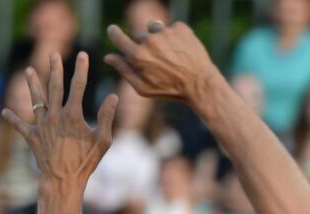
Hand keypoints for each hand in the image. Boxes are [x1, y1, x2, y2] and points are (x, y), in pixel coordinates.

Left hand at [3, 52, 116, 191]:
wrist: (63, 180)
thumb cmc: (86, 162)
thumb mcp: (103, 141)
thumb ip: (107, 117)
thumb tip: (113, 96)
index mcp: (73, 115)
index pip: (79, 86)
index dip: (81, 69)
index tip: (83, 54)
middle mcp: (55, 116)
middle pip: (54, 87)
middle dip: (54, 69)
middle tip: (52, 54)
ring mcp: (41, 125)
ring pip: (36, 100)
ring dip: (32, 84)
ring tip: (28, 70)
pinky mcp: (32, 137)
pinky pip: (20, 125)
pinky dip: (13, 118)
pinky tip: (5, 111)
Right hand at [105, 21, 220, 106]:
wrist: (201, 84)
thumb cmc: (171, 90)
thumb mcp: (144, 88)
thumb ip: (124, 71)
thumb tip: (108, 57)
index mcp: (138, 56)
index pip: (117, 36)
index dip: (114, 33)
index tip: (113, 30)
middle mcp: (149, 41)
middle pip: (138, 36)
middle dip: (144, 45)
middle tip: (158, 61)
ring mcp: (165, 33)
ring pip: (154, 29)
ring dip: (158, 38)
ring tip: (169, 54)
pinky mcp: (180, 28)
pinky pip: (171, 28)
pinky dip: (175, 37)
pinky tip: (181, 51)